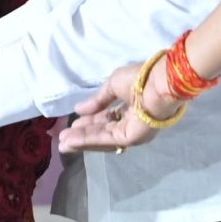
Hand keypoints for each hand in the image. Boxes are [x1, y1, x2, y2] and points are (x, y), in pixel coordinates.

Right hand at [54, 59, 172, 154]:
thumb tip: (78, 110)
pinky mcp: (130, 138)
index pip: (108, 119)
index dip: (90, 122)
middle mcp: (132, 123)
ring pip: (103, 138)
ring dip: (82, 141)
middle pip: (103, 132)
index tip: (73, 124)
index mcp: (132, 108)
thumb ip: (97, 100)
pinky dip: (88, 140)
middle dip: (83, 135)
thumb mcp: (113, 85)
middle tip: (62, 139)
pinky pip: (106, 139)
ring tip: (63, 143)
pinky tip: (72, 140)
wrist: (158, 83)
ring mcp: (132, 133)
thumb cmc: (141, 78)